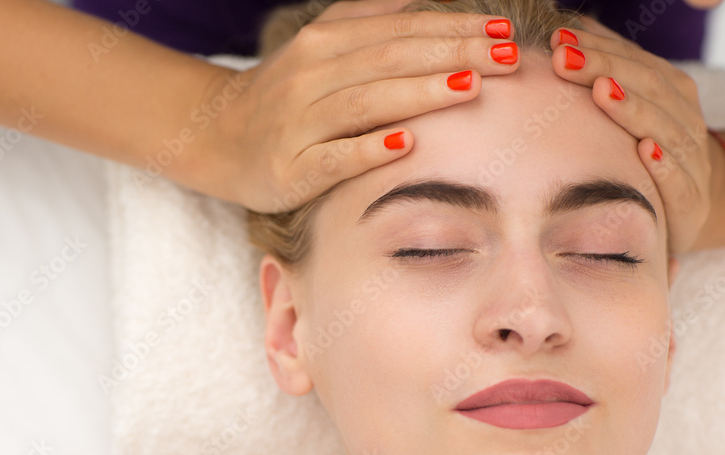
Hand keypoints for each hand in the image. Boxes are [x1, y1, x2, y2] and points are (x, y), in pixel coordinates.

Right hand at [197, 0, 522, 213]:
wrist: (216, 138)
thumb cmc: (283, 96)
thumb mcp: (320, 47)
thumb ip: (366, 20)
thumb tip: (424, 1)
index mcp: (325, 42)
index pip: (400, 31)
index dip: (454, 28)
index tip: (505, 31)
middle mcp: (311, 75)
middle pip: (390, 60)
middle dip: (453, 55)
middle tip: (508, 57)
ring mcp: (298, 122)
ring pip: (365, 102)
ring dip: (419, 94)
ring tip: (470, 88)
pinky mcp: (290, 168)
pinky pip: (332, 158)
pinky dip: (367, 150)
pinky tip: (405, 145)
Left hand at [548, 17, 713, 253]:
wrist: (685, 210)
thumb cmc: (640, 157)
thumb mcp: (627, 113)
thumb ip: (604, 75)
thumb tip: (568, 33)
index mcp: (672, 94)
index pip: (637, 63)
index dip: (601, 48)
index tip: (560, 39)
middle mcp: (686, 121)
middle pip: (649, 88)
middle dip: (606, 68)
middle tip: (564, 58)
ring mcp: (692, 162)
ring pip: (666, 128)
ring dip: (632, 108)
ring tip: (600, 91)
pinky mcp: (690, 203)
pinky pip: (680, 181)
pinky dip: (664, 164)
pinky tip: (644, 150)